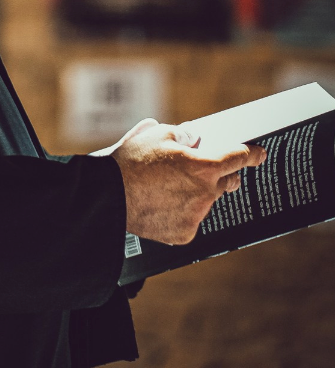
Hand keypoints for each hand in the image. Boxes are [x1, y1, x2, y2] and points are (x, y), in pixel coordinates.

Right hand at [111, 120, 265, 245]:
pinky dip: (182, 212)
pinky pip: (191, 220)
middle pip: (228, 182)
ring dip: (197, 193)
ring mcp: (196, 216)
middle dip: (223, 174)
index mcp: (204, 166)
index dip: (252, 154)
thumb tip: (194, 140)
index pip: (239, 157)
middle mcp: (206, 193)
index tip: (259, 154)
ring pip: (207, 201)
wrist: (108, 196)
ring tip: (168, 187)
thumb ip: (183, 135)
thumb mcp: (157, 133)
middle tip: (206, 170)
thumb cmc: (131, 161)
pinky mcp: (184, 234)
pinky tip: (162, 204)